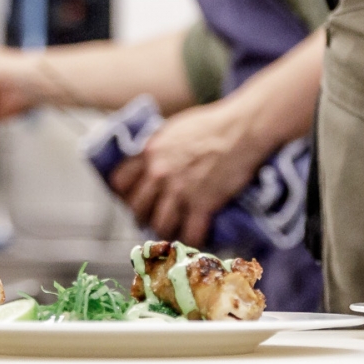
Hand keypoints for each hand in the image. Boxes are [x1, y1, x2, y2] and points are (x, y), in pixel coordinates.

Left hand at [110, 98, 266, 244]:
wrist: (243, 128)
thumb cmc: (214, 123)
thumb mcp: (175, 129)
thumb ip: (159, 148)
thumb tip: (152, 160)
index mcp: (150, 152)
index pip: (120, 182)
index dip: (126, 193)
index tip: (135, 198)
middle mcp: (159, 173)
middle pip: (137, 208)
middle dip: (143, 216)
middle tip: (152, 218)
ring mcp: (180, 190)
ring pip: (159, 225)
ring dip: (166, 231)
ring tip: (173, 231)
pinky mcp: (202, 204)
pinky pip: (190, 234)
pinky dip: (192, 239)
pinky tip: (197, 237)